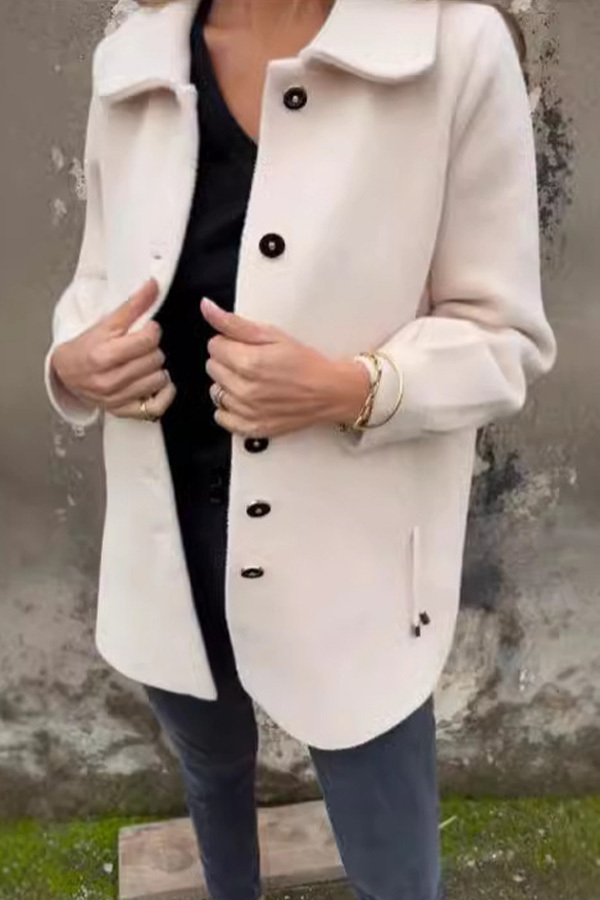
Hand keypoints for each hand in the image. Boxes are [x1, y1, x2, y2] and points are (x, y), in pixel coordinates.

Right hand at [51, 279, 175, 420]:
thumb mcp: (106, 324)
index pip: (148, 341)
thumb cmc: (86, 347)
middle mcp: (109, 381)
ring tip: (146, 363)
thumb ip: (133, 305)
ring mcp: (117, 399)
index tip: (148, 329)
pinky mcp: (124, 411)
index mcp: (102, 356)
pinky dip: (164, 393)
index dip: (153, 331)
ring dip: (157, 369)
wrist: (67, 373)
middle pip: (155, 360)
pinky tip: (158, 383)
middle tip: (143, 347)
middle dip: (153, 349)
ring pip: (159, 380)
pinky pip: (158, 407)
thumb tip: (154, 285)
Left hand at [201, 298, 369, 437]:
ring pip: (215, 391)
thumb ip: (234, 323)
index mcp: (248, 362)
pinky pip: (221, 417)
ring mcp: (247, 411)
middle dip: (228, 361)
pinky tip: (246, 400)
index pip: (214, 345)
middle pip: (213, 368)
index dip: (229, 342)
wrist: (330, 391)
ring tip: (252, 381)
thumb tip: (206, 308)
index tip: (246, 346)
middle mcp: (244, 389)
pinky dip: (229, 408)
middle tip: (252, 362)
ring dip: (228, 384)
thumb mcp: (272, 335)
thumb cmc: (305, 363)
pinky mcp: (251, 428)